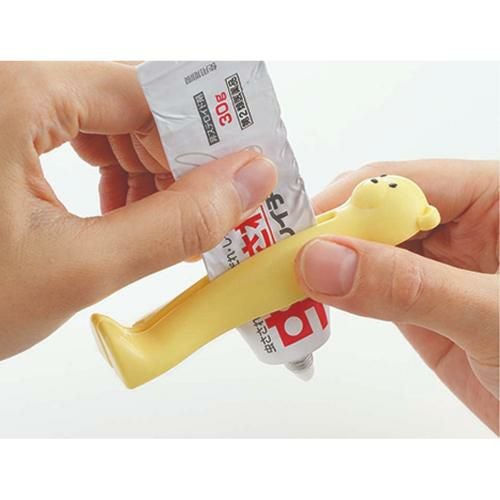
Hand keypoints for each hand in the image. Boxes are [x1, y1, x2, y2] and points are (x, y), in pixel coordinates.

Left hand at [0, 62, 276, 359]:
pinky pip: (85, 143)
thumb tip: (249, 181)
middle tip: (216, 209)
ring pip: (113, 125)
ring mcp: (5, 117)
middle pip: (132, 105)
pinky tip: (130, 214)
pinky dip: (122, 178)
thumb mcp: (77, 268)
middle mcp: (9, 93)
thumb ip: (174, 224)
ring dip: (155, 172)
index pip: (145, 90)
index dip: (208, 132)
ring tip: (171, 223)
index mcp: (15, 99)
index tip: (246, 171)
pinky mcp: (5, 143)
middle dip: (183, 160)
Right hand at [296, 160, 498, 432]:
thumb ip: (411, 287)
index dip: (347, 202)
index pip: (403, 182)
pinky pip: (367, 286)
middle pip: (375, 212)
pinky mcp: (418, 301)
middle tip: (276, 259)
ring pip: (365, 250)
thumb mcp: (494, 316)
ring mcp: (436, 264)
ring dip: (324, 265)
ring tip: (280, 281)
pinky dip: (335, 294)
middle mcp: (461, 224)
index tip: (297, 232)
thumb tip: (325, 261)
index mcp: (493, 198)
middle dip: (327, 235)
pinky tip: (308, 301)